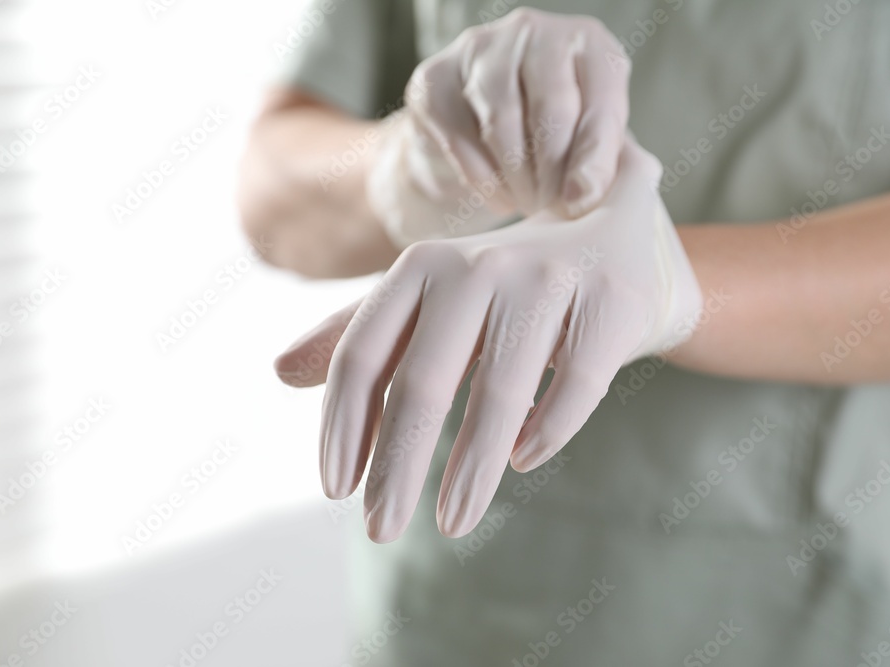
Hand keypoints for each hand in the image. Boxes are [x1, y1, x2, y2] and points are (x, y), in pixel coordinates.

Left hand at [278, 137, 702, 541]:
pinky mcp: (610, 304)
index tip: (335, 490)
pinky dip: (546, 432)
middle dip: (397, 466)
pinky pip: (576, 385)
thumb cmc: (498, 290)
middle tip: (379, 529)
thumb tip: (278, 372)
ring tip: (451, 523)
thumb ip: (358, 336)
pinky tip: (522, 460)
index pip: (362, 354)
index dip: (342, 425)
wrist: (609, 237)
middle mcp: (478, 265)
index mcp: (421, 266)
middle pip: (423, 381)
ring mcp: (549, 280)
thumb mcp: (425, 302)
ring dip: (471, 470)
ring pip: (501, 392)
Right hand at [405, 7, 630, 218]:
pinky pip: (460, 138)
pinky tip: (500, 198)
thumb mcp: (586, 140)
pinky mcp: (435, 79)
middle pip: (550, 107)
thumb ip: (595, 161)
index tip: (581, 200)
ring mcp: (478, 49)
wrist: (478, 128)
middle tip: (551, 206)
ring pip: (502, 122)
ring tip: (528, 203)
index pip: (599, 99)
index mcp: (585, 42)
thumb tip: (582, 195)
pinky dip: (483, 180)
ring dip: (517, 178)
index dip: (593, 158)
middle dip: (552, 171)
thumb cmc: (548, 131)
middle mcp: (533, 30)